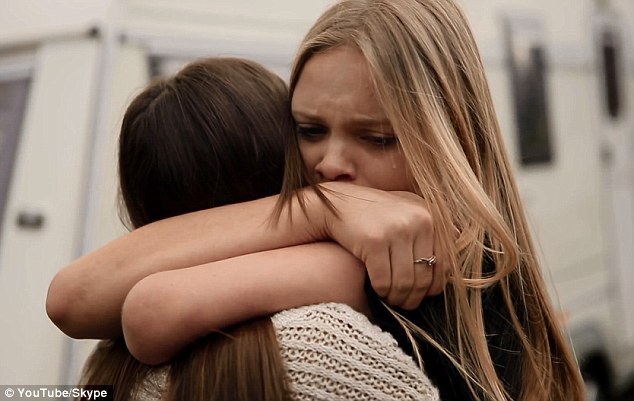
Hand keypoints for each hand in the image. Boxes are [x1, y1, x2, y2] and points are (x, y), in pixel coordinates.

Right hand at [313, 182, 448, 309]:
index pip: (444, 263)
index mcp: (431, 215)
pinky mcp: (375, 241)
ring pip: (405, 282)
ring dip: (398, 298)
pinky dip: (381, 291)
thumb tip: (458, 248)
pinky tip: (378, 289)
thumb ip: (433, 227)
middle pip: (425, 276)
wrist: (337, 204)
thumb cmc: (375, 214)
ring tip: (392, 298)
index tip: (423, 295)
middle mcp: (419, 220)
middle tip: (405, 303)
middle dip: (415, 297)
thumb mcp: (408, 209)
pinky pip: (384, 281)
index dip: (435, 286)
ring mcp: (397, 230)